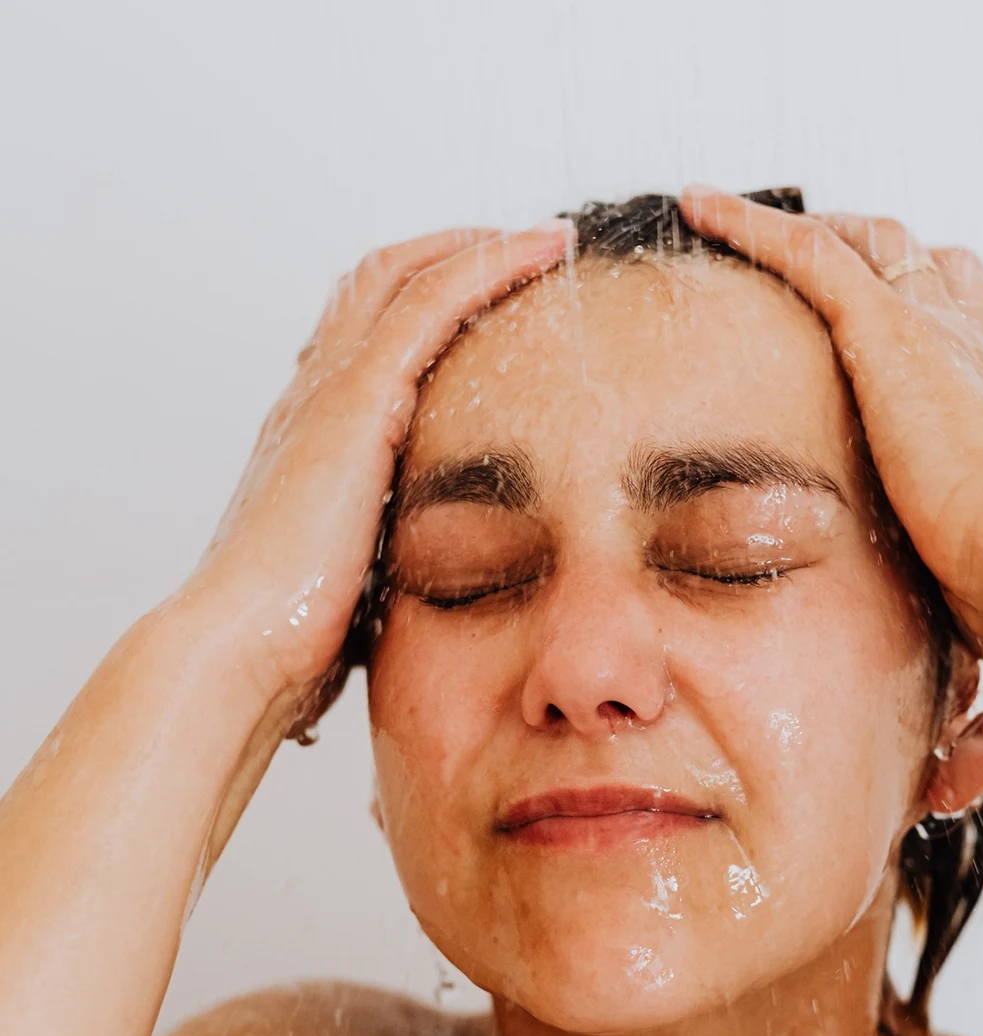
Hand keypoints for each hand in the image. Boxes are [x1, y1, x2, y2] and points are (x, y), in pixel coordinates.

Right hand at [175, 221, 573, 727]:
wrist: (241, 651)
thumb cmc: (291, 645)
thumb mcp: (358, 594)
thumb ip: (388, 576)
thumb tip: (427, 617)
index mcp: (312, 444)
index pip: (366, 344)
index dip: (424, 310)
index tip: (489, 309)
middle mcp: (311, 402)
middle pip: (378, 287)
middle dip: (451, 257)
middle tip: (523, 252)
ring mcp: (329, 394)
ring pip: (404, 276)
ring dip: (479, 247)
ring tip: (545, 240)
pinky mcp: (356, 403)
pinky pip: (430, 303)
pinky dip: (487, 265)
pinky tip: (540, 253)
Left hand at [679, 189, 982, 668]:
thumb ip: (968, 613)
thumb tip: (971, 716)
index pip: (965, 337)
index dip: (928, 319)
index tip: (890, 329)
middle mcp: (976, 353)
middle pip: (928, 268)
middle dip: (878, 259)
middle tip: (827, 260)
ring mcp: (935, 333)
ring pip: (875, 244)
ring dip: (819, 232)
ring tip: (754, 227)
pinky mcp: (888, 329)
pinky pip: (808, 251)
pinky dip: (752, 225)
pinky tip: (702, 209)